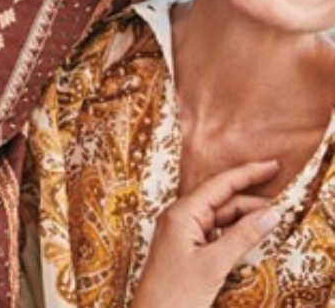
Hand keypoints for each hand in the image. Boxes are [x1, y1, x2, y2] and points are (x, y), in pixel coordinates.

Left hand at [131, 160, 280, 307]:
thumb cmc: (176, 292)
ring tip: (271, 221)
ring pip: (220, 217)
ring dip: (244, 217)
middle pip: (222, 200)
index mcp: (182, 212)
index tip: (272, 165)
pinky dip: (234, 232)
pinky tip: (249, 234)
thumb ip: (242, 237)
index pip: (220, 184)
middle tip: (281, 206)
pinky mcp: (187, 247)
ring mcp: (183, 232)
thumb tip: (270, 214)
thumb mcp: (214, 264)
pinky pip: (214, 231)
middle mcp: (180, 216)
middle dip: (250, 200)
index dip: (247, 173)